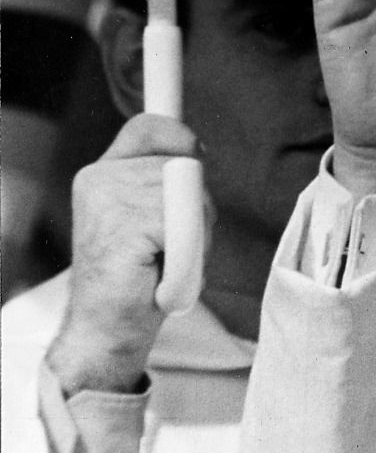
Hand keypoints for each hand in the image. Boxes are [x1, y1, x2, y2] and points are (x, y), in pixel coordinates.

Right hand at [45, 114, 203, 394]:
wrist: (109, 326)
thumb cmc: (140, 274)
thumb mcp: (155, 215)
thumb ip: (168, 180)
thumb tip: (195, 149)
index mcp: (104, 172)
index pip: (151, 126)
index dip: (180, 140)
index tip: (192, 153)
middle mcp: (99, 179)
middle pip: (186, 165)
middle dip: (198, 207)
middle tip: (172, 244)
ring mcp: (106, 201)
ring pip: (191, 196)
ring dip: (195, 232)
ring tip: (165, 259)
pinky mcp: (120, 227)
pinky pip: (184, 224)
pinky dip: (187, 252)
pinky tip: (160, 270)